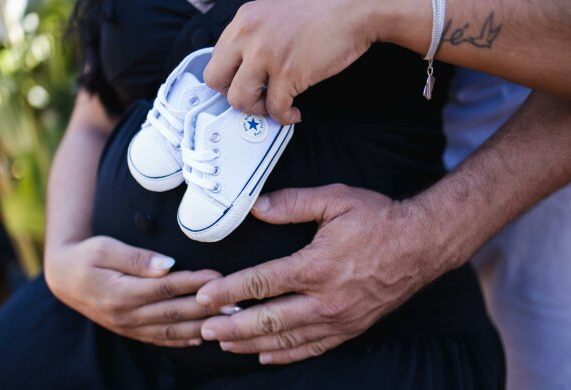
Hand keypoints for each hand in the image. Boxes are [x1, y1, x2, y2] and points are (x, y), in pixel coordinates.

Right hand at [45, 236, 225, 346]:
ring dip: (202, 326)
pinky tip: (203, 336)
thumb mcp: (105, 248)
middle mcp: (126, 315)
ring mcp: (129, 327)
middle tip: (236, 302)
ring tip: (229, 320)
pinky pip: (161, 340)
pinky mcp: (131, 332)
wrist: (64, 278)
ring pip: (172, 330)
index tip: (218, 275)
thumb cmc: (87, 256)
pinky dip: (184, 340)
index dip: (193, 282)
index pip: (164, 288)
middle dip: (207, 308)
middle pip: (174, 312)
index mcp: (120, 292)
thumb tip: (167, 264)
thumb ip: (136, 257)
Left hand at [196, 184, 448, 363]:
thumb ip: (292, 203)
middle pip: (268, 320)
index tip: (204, 296)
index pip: (262, 283)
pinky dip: (287, 355)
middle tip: (203, 330)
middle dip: (232, 327)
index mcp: (316, 266)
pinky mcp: (351, 328)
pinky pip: (313, 348)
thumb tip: (255, 207)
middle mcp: (325, 299)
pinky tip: (267, 357)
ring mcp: (339, 319)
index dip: (229, 291)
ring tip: (224, 345)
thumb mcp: (336, 200)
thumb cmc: (378, 219)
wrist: (423, 244)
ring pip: (287, 339)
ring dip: (251, 344)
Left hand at [204, 0, 381, 123]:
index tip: (245, 84)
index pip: (216, 58)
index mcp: (244, 20)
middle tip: (254, 97)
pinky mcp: (287, 73)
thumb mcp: (275, 13)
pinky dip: (285, 116)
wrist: (355, 8)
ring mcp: (266, 55)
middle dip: (234, 94)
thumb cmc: (323, 11)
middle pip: (215, 79)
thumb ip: (256, 35)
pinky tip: (294, 111)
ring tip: (275, 105)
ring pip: (239, 99)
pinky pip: (274, 108)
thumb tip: (246, 66)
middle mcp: (248, 36)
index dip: (231, 77)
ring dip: (258, 109)